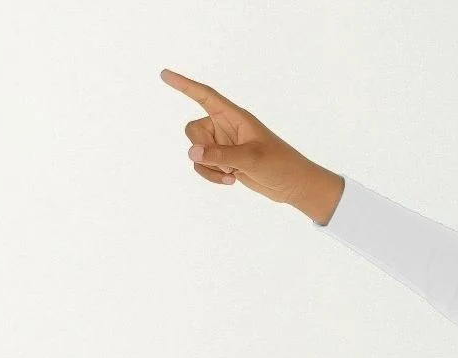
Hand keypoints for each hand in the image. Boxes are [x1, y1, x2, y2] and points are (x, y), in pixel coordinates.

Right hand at [160, 68, 343, 220]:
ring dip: (208, 167)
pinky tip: (231, 182)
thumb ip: (220, 155)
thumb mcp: (250, 159)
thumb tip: (192, 152)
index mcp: (234, 116)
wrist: (293, 185)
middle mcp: (225, 127)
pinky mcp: (223, 161)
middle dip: (202, 148)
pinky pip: (202, 165)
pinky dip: (211, 175)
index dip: (184, 85)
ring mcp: (223, 144)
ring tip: (232, 174)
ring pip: (195, 150)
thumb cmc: (279, 164)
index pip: (204, 95)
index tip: (164, 74)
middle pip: (193, 130)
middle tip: (226, 163)